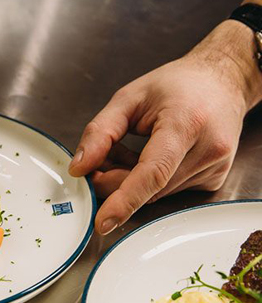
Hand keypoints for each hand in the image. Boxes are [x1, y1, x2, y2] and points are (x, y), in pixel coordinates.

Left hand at [69, 21, 261, 234]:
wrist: (222, 81)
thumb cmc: (176, 85)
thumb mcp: (128, 98)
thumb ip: (100, 132)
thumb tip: (79, 168)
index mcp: (185, 123)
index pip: (153, 172)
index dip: (125, 200)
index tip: (103, 221)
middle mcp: (207, 149)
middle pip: (149, 187)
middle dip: (114, 182)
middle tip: (97, 164)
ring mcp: (215, 168)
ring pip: (156, 193)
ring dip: (130, 182)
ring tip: (126, 151)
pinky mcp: (213, 179)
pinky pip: (169, 191)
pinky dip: (148, 182)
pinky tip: (146, 157)